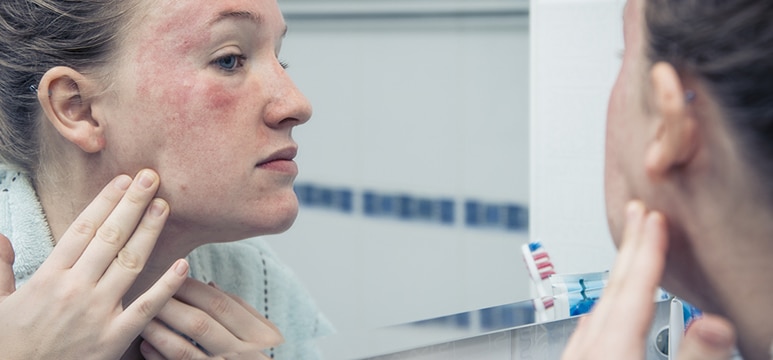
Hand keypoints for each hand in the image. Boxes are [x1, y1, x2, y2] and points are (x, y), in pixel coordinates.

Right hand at [0, 170, 188, 359]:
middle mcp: (75, 289)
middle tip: (152, 177)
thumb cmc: (8, 347)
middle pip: (110, 237)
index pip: (82, 230)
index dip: (105, 202)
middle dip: (132, 205)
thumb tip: (2, 238)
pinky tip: (184, 265)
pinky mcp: (114, 339)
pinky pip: (146, 308)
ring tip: (164, 206)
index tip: (123, 180)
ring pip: (130, 263)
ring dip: (149, 232)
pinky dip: (167, 286)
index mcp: (48, 278)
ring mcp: (97, 313)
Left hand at [140, 279, 282, 359]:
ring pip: (184, 350)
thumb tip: (211, 284)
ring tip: (142, 316)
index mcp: (258, 336)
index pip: (222, 305)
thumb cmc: (254, 357)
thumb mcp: (260, 335)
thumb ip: (240, 311)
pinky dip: (159, 358)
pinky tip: (145, 346)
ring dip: (159, 331)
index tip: (172, 275)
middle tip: (147, 290)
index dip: (195, 289)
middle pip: (200, 324)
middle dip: (171, 305)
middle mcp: (241, 354)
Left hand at [561, 201, 734, 358]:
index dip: (648, 250)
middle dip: (629, 248)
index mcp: (612, 351)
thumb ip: (691, 356)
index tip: (654, 218)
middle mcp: (587, 351)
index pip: (634, 288)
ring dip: (616, 276)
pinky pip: (586, 333)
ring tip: (626, 253)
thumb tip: (713, 326)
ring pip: (598, 308)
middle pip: (613, 290)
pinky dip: (600, 313)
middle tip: (636, 213)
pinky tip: (598, 312)